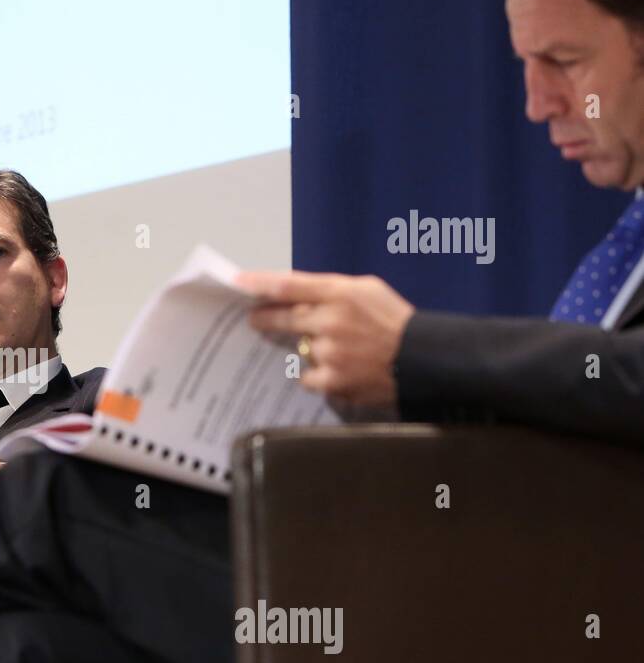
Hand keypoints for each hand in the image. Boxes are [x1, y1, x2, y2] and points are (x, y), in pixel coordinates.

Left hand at [236, 270, 415, 407]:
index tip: (238, 282)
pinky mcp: (333, 380)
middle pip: (282, 318)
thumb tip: (289, 292)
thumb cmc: (393, 319)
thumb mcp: (366, 289)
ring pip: (298, 348)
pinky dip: (314, 373)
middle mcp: (332, 320)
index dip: (259, 283)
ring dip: (306, 348)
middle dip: (264, 318)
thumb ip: (328, 290)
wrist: (424, 358)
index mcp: (342, 293)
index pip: (289, 285)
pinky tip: (334, 370)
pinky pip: (307, 376)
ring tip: (335, 349)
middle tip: (254, 319)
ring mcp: (330, 352)